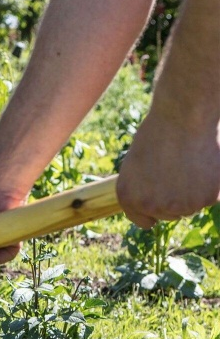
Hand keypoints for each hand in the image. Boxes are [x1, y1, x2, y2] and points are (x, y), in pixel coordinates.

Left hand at [117, 109, 219, 228]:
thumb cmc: (159, 134)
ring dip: (193, 192)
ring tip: (189, 163)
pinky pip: (211, 198)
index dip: (155, 208)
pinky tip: (204, 164)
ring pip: (191, 207)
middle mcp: (152, 207)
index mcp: (129, 199)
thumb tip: (152, 207)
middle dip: (175, 198)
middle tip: (177, 169)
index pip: (145, 222)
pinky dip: (211, 185)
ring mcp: (180, 206)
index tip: (163, 195)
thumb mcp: (135, 166)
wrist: (184, 116)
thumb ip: (142, 191)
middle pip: (170, 215)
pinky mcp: (206, 199)